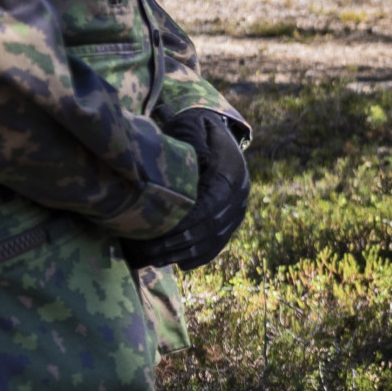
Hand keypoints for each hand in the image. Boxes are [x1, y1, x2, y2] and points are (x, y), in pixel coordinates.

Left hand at [126, 109, 250, 270]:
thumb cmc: (195, 130)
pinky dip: (200, 256)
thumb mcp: (193, 126)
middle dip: (181, 242)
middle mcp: (241, 193)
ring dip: (186, 253)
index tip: (161, 228)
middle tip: (150, 252)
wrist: (215, 135)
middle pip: (213, 226)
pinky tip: (179, 264)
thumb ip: (192, 137)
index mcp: (232, 171)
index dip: (189, 219)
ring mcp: (238, 209)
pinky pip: (219, 243)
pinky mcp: (232, 219)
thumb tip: (198, 159)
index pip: (213, 203)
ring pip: (215, 238)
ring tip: (157, 261)